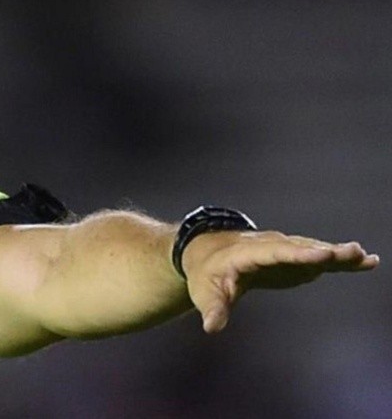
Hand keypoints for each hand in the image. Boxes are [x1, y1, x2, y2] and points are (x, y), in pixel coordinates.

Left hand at [181, 230, 378, 333]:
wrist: (210, 253)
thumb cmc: (207, 273)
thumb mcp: (205, 292)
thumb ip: (213, 308)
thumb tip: (212, 327)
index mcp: (249, 253)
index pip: (276, 253)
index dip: (299, 254)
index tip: (322, 254)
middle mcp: (271, 246)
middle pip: (301, 249)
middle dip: (326, 251)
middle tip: (352, 252)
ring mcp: (286, 251)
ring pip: (314, 251)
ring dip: (339, 254)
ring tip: (365, 258)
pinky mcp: (296, 259)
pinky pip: (321, 257)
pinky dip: (342, 260)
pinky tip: (367, 262)